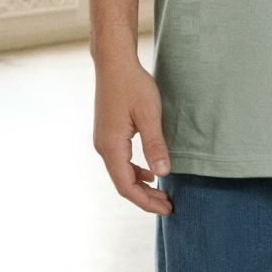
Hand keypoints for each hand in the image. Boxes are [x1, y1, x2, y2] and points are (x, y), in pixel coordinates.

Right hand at [92, 57, 173, 215]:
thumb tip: (162, 174)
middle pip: (123, 183)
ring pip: (121, 172)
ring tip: (161, 192)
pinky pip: (120, 160)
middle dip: (145, 197)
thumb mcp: (149, 114)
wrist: (114, 62)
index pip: (126, 186)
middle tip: (168, 205)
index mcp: (111, 146)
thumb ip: (155, 145)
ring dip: (141, 184)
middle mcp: (103, 147)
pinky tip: (149, 170)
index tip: (166, 209)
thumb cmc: (132, 84)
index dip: (146, 201)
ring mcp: (103, 140)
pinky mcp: (108, 132)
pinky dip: (135, 170)